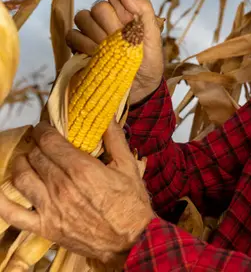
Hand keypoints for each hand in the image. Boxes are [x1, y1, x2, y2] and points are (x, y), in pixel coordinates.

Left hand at [0, 120, 155, 266]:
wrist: (131, 240)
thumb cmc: (132, 204)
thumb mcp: (128, 167)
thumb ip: (115, 139)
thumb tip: (107, 116)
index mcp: (82, 169)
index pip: (50, 141)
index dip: (43, 130)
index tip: (45, 127)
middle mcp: (62, 186)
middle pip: (36, 156)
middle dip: (36, 145)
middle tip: (41, 143)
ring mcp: (50, 208)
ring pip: (21, 178)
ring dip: (20, 164)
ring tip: (26, 160)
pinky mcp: (45, 227)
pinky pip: (13, 213)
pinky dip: (1, 201)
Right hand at [66, 0, 163, 104]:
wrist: (140, 89)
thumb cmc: (149, 62)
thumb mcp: (153, 37)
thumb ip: (143, 11)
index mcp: (126, 13)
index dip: (121, 7)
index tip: (130, 23)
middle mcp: (107, 19)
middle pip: (98, 6)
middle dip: (111, 25)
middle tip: (121, 41)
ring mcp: (91, 33)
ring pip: (82, 18)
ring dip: (96, 34)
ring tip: (108, 49)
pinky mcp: (79, 48)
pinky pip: (71, 36)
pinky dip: (82, 44)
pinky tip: (95, 54)